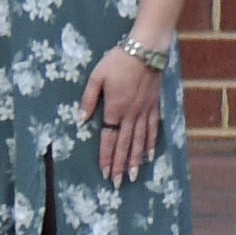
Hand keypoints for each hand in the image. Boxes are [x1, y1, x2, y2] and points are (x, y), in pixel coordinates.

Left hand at [87, 39, 169, 180]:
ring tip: (135, 176)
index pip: (110, 139)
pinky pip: (153, 129)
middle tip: (120, 184)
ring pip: (141, 141)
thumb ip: (88, 100)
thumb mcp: (96, 77)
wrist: (146, 50)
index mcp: (115, 109)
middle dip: (122, 165)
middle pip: (125, 145)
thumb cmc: (117, 61)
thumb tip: (81, 121)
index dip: (107, 157)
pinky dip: (151, 143)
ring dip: (137, 160)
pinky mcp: (155, 106)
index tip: (106, 173)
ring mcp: (145, 111)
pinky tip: (150, 155)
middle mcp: (132, 114)